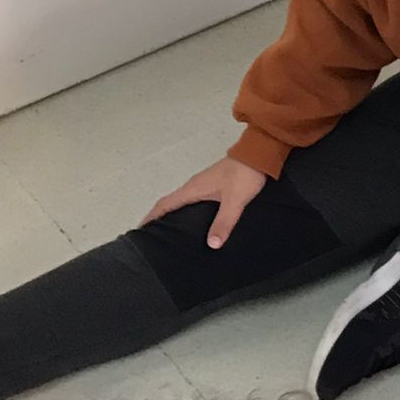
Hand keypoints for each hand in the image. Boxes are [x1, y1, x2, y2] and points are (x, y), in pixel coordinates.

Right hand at [143, 156, 267, 248]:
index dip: (151, 217)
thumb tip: (211, 244)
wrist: (258, 155)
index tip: (141, 229)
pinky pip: (193, 200)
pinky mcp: (213, 186)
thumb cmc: (245, 175)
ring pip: (182, 202)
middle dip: (159, 219)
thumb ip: (224, 222)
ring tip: (172, 232)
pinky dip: (187, 211)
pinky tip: (196, 222)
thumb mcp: (235, 201)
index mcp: (193, 189)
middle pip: (169, 204)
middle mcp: (194, 187)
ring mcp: (203, 185)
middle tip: (154, 236)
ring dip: (173, 214)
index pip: (164, 204)